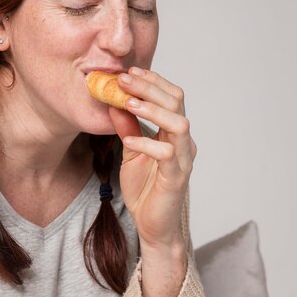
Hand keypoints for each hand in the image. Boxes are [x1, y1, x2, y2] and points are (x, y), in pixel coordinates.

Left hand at [108, 67, 196, 249]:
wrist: (152, 225)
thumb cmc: (145, 187)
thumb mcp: (130, 151)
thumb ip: (126, 127)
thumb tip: (112, 101)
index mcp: (174, 132)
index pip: (171, 96)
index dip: (152, 81)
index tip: (129, 70)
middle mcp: (183, 142)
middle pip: (177, 103)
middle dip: (149, 87)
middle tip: (123, 79)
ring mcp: (183, 159)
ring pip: (179, 124)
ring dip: (153, 110)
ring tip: (128, 103)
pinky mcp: (176, 178)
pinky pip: (167, 155)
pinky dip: (147, 144)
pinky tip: (128, 141)